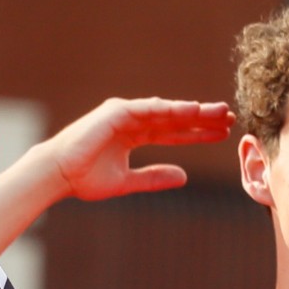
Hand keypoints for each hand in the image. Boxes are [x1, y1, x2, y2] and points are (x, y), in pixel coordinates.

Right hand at [45, 98, 232, 201]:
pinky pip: (149, 108)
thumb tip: (184, 176)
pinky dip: (171, 108)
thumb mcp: (127, 181)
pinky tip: (192, 109)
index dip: (198, 133)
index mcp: (134, 135)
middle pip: (175, 118)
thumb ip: (154, 177)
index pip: (173, 131)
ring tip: (218, 112)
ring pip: (166, 110)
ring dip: (193, 111)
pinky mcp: (117, 112)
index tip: (222, 134)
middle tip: (230, 118)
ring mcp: (125, 114)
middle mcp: (132, 120)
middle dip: (202, 119)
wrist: (58, 175)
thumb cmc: (85, 179)